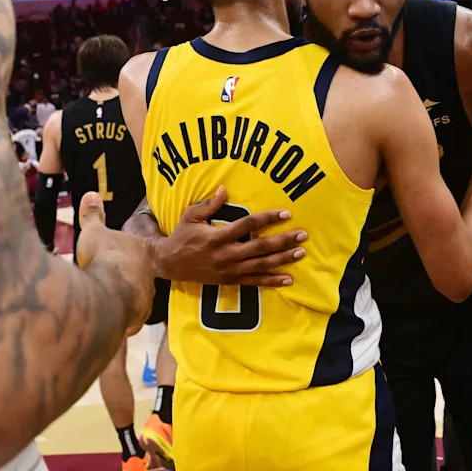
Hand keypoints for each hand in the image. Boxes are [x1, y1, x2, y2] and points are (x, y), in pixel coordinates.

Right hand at [76, 192, 154, 335]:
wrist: (107, 294)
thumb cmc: (102, 258)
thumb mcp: (92, 232)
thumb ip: (92, 215)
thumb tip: (91, 195)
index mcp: (140, 249)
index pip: (133, 249)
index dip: (119, 252)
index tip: (108, 256)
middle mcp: (148, 272)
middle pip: (136, 271)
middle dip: (122, 274)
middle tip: (103, 276)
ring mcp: (146, 294)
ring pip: (136, 293)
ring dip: (122, 295)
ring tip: (104, 296)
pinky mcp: (140, 315)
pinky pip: (130, 314)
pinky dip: (120, 314)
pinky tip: (107, 314)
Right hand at [149, 185, 306, 286]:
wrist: (168, 264)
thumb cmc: (181, 236)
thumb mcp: (191, 216)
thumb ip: (210, 204)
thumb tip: (224, 188)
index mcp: (217, 236)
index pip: (247, 225)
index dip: (267, 219)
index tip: (286, 213)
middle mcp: (226, 254)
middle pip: (260, 247)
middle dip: (283, 240)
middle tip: (303, 234)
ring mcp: (229, 270)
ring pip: (261, 265)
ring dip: (283, 259)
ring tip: (301, 252)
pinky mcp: (230, 280)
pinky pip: (254, 282)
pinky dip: (271, 281)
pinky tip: (288, 278)